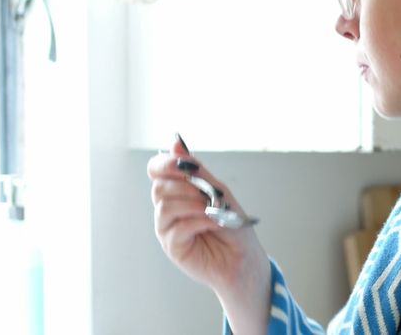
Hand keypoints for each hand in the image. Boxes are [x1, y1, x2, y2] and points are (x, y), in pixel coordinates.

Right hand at [147, 137, 270, 318]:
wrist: (244, 256)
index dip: (165, 163)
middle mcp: (167, 208)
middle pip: (159, 187)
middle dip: (186, 186)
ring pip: (165, 206)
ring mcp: (167, 228)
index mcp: (176, 191)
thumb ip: (196, 171)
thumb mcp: (217, 191)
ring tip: (212, 210)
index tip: (183, 163)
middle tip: (207, 194)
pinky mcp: (172, 247)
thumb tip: (175, 144)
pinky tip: (213, 223)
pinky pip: (177, 227)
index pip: (156, 170)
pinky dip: (198, 221)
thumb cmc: (232, 224)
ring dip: (193, 204)